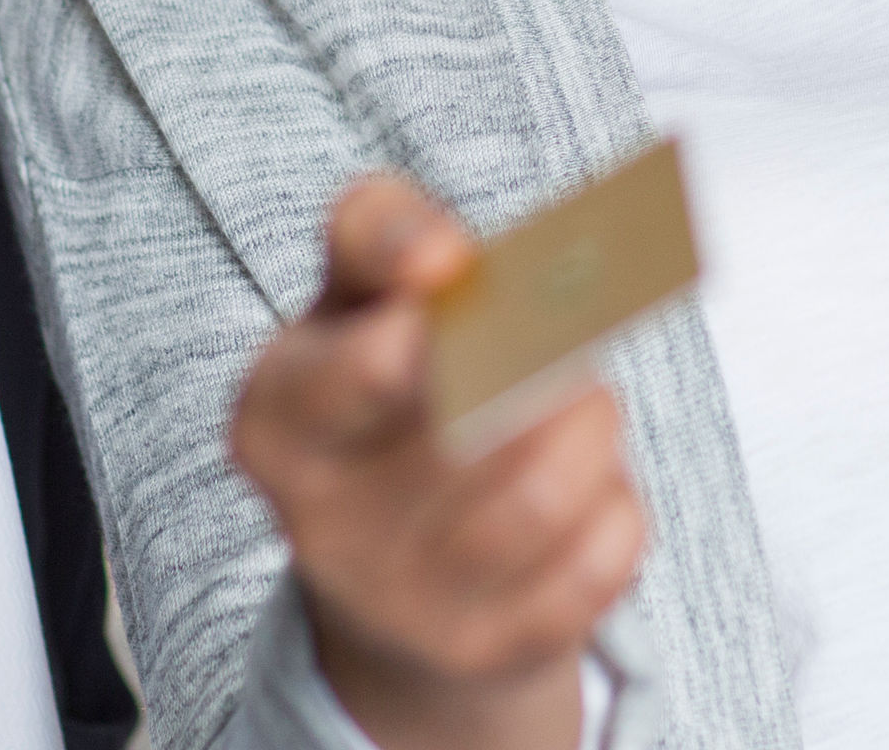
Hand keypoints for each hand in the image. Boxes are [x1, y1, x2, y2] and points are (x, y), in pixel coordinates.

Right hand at [231, 174, 644, 749]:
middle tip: (553, 339)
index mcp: (275, 421)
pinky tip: (583, 487)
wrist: (396, 579)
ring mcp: (403, 603)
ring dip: (587, 428)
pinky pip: (598, 556)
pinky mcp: (487, 652)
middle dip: (537, 363)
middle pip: (470, 422)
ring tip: (578, 406)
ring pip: (542, 494)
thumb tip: (444, 257)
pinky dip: (613, 500)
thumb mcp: (356, 301)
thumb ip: (385, 237)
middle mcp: (319, 524)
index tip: (456, 268)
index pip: (357, 365)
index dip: (427, 306)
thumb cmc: (386, 402)